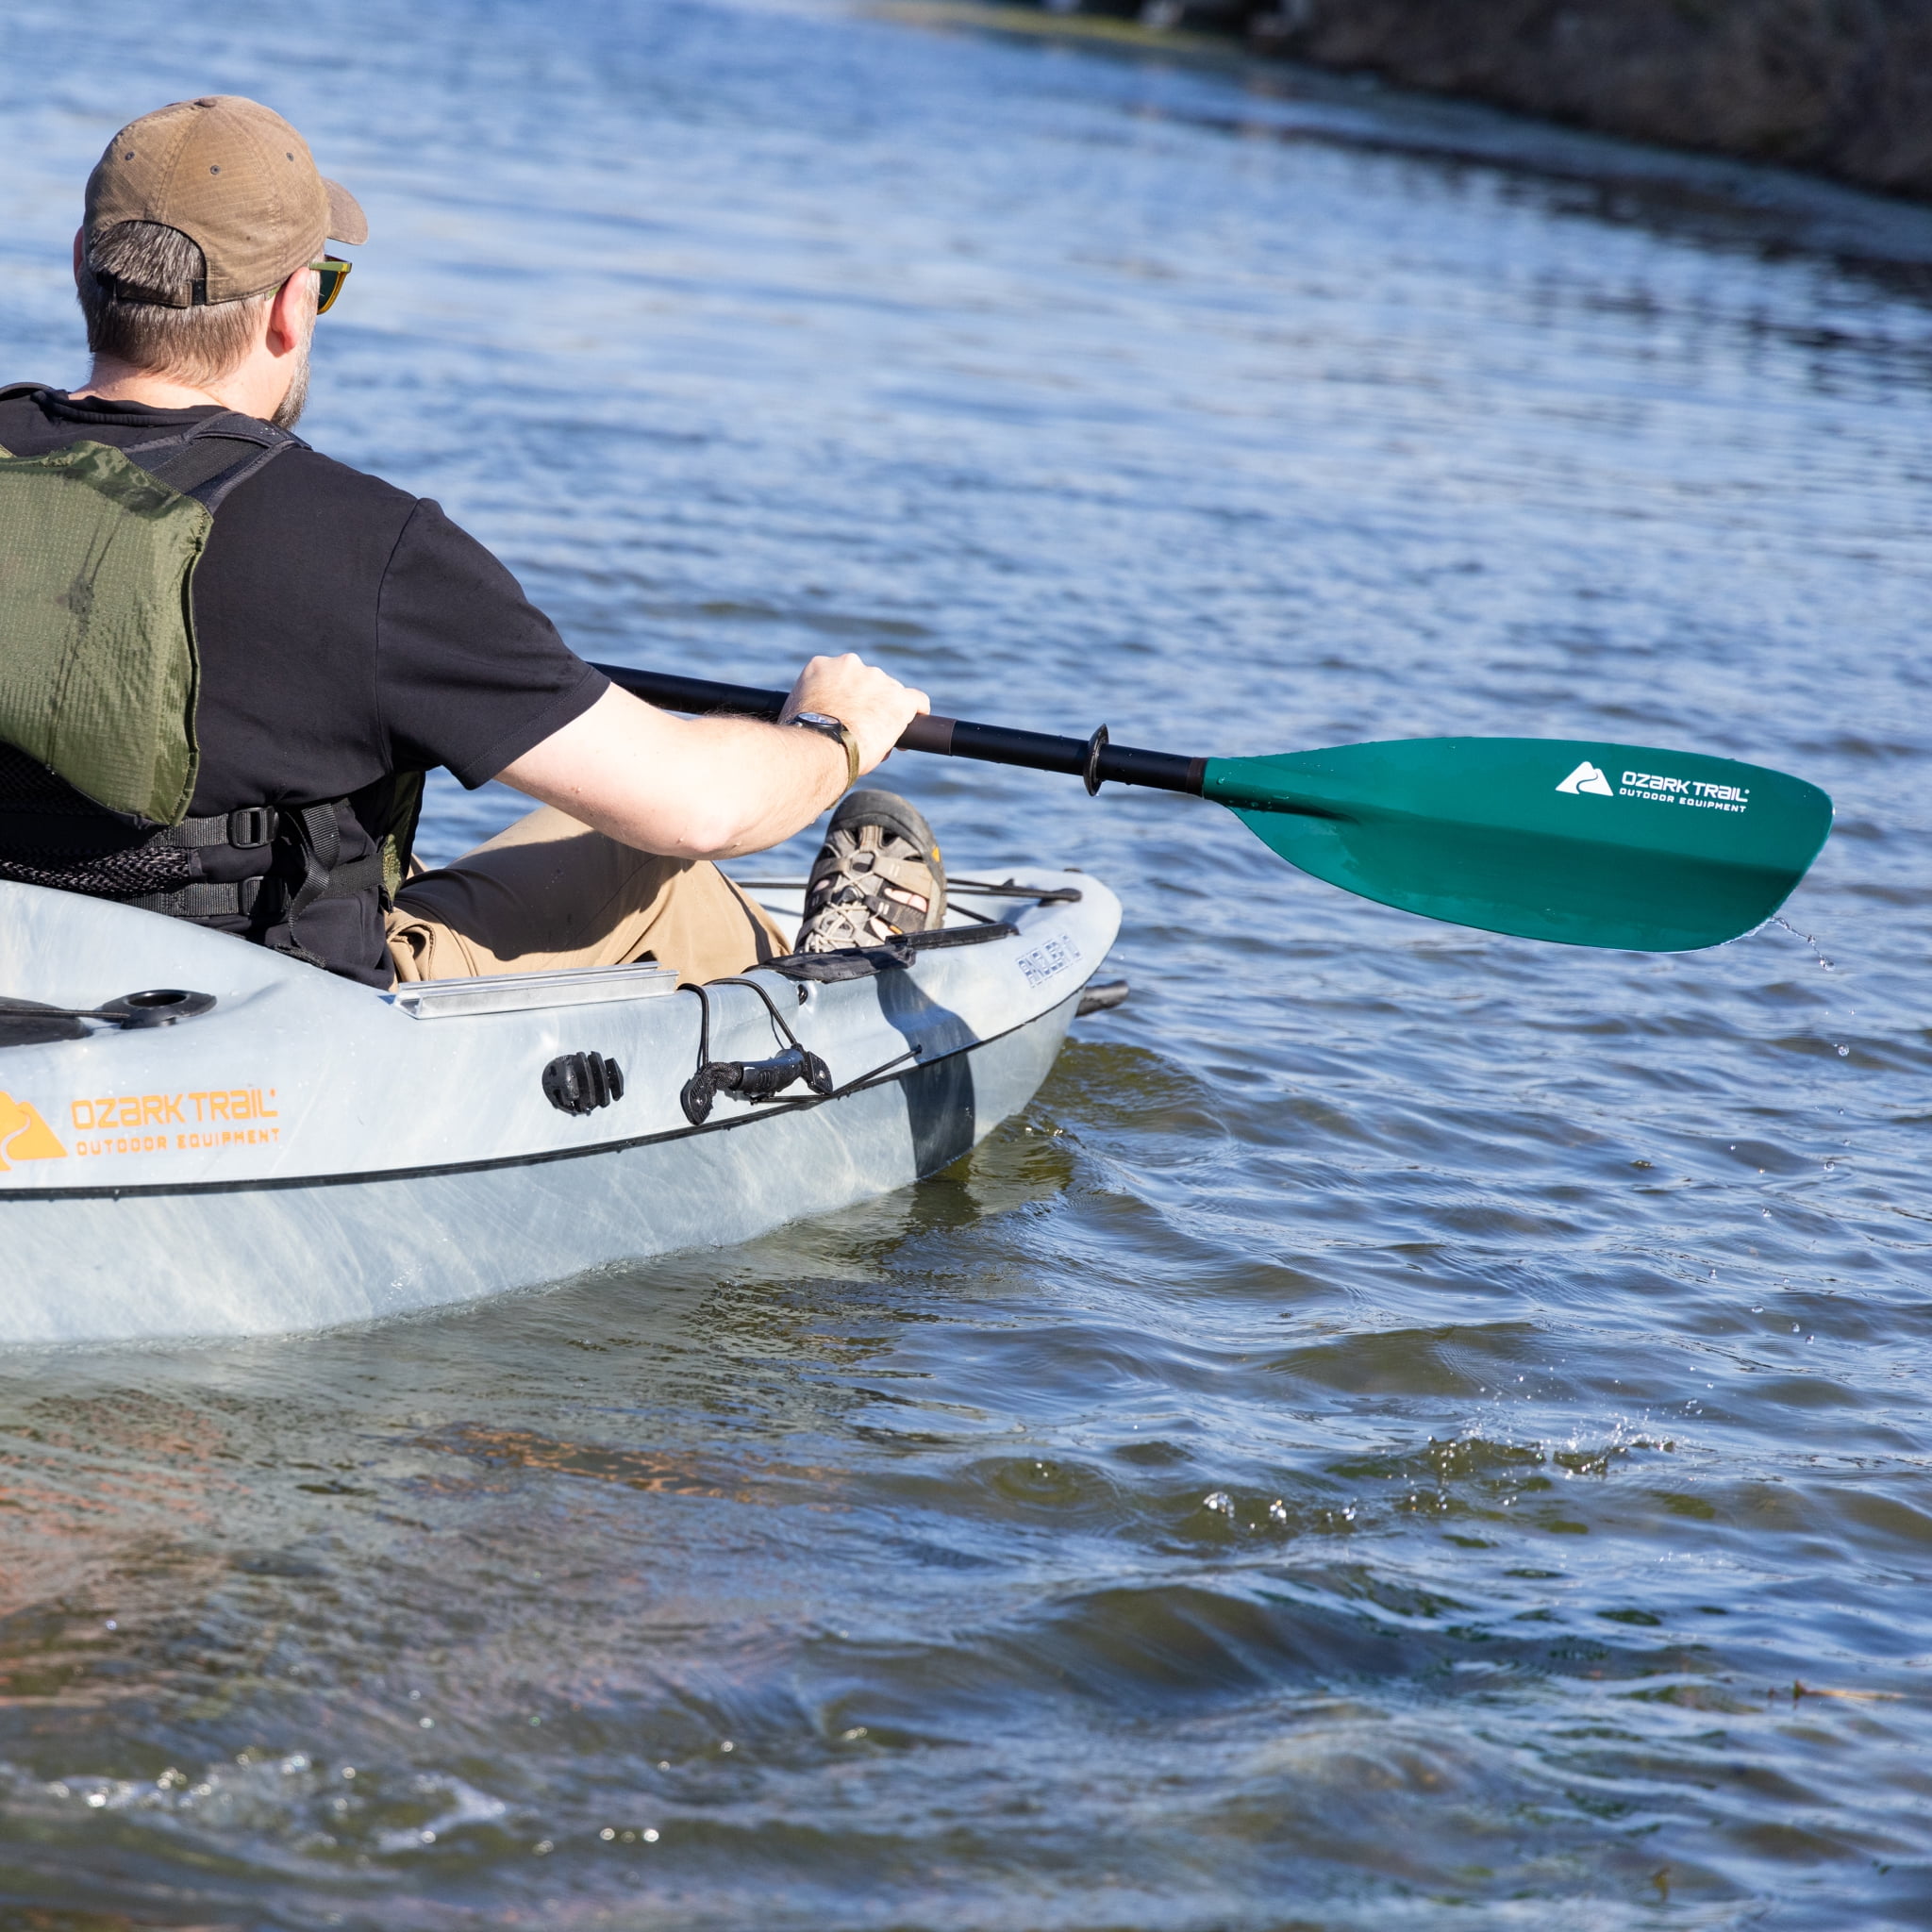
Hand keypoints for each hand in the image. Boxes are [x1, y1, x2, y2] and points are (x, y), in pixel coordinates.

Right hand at [781, 653, 928, 775]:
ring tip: (877, 740)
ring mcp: (877, 679)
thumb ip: (813, 704)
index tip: (847, 713)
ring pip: (890, 694)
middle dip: (867, 703)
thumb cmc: (801, 739)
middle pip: (868, 682)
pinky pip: (917, 700)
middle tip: (861, 730)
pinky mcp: (899, 699)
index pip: (842, 676)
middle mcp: (850, 664)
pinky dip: (918, 712)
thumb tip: (822, 719)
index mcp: (821, 666)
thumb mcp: (796, 711)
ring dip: (886, 712)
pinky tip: (917, 723)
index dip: (847, 696)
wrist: (820, 747)